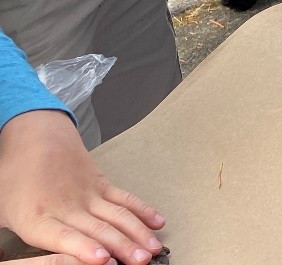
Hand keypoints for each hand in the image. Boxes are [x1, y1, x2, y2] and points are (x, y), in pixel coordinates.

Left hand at [0, 110, 165, 264]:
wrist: (35, 138)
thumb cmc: (14, 179)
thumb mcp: (2, 214)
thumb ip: (12, 243)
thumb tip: (15, 262)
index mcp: (37, 218)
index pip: (63, 237)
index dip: (84, 249)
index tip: (103, 259)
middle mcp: (66, 207)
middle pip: (99, 229)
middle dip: (123, 246)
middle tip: (141, 261)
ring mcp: (88, 194)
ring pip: (117, 215)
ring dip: (138, 233)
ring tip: (153, 249)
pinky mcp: (101, 184)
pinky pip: (125, 198)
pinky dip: (143, 210)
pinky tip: (157, 223)